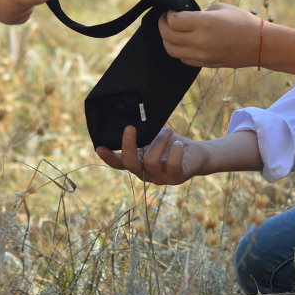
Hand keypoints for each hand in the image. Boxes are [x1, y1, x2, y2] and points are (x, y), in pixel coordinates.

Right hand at [94, 126, 208, 184]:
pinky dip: (174, 150)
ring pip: (151, 161)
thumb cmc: (170, 143)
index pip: (118, 164)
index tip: (99, 146)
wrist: (195, 153)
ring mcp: (160, 178)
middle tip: (130, 127)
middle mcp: (145, 173)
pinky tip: (177, 143)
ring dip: (159, 141)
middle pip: (131, 164)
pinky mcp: (176, 177)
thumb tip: (131, 117)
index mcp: (137, 163)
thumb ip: (143, 134)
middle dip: (129, 145)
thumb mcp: (154, 137)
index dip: (108, 157)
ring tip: (167, 131)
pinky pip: (172, 164)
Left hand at [159, 2, 261, 67]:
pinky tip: (184, 42)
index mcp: (204, 23)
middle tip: (166, 19)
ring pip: (171, 50)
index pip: (173, 21)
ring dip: (167, 40)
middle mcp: (200, 41)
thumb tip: (184, 15)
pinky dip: (179, 50)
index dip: (168, 15)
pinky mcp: (205, 64)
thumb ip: (199, 12)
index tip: (171, 10)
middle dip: (163, 26)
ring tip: (172, 31)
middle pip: (168, 36)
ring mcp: (202, 55)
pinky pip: (183, 59)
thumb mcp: (220, 8)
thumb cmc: (242, 21)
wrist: (260, 44)